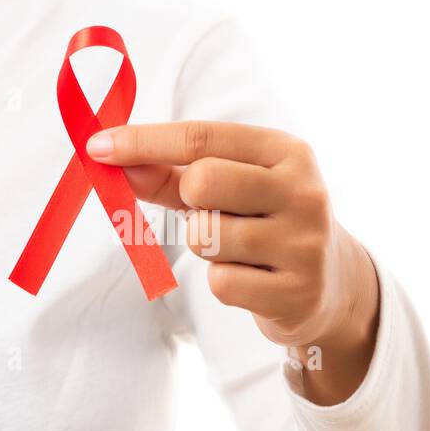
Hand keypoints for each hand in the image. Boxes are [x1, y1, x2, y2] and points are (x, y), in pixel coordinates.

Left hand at [87, 121, 380, 404]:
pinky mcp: (296, 293)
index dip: (143, 141)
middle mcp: (303, 191)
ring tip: (237, 250)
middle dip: (188, 201)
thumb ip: (170, 174)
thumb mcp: (230, 188)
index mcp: (286, 152)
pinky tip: (251, 280)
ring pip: (207, 236)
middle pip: (203, 181)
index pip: (202, 137)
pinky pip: (222, 284)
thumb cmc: (264, 223)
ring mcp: (304, 243)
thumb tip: (111, 160)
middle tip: (209, 214)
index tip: (97, 146)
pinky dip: (223, 283)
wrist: (332, 285)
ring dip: (206, 246)